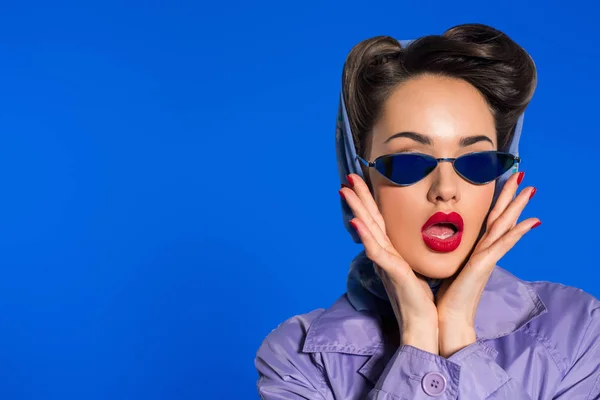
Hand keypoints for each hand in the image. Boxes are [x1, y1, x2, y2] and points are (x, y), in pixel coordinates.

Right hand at [341, 174, 438, 353]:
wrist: (422, 324)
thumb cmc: (420, 298)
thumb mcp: (415, 267)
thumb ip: (407, 252)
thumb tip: (411, 237)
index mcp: (390, 251)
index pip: (377, 220)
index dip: (368, 201)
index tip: (362, 182)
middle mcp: (384, 254)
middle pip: (368, 220)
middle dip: (358, 198)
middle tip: (347, 177)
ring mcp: (385, 263)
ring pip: (367, 230)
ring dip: (356, 209)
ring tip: (345, 190)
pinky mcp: (391, 273)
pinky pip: (376, 252)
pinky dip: (365, 237)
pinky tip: (357, 223)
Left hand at [435, 172, 539, 356]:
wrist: (446, 318)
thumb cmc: (444, 294)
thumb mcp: (447, 265)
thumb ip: (450, 251)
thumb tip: (439, 238)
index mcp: (474, 249)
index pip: (487, 219)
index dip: (496, 201)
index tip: (502, 182)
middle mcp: (484, 251)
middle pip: (500, 217)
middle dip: (510, 196)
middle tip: (522, 174)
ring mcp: (486, 258)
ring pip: (505, 226)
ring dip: (518, 207)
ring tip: (530, 189)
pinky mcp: (484, 266)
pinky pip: (503, 245)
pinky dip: (517, 233)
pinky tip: (530, 222)